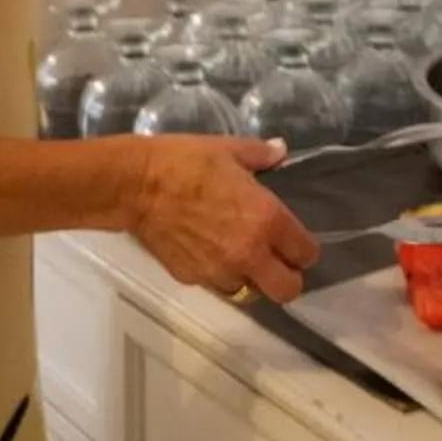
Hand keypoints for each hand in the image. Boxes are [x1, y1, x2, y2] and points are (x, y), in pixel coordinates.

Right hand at [130, 138, 320, 304]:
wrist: (136, 186)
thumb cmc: (185, 162)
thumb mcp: (229, 149)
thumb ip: (261, 155)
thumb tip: (281, 150)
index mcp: (266, 220)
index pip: (305, 254)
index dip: (304, 249)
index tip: (295, 241)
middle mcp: (249, 253)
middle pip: (287, 290)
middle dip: (286, 278)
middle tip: (275, 260)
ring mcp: (220, 271)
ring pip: (249, 291)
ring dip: (249, 277)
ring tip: (237, 254)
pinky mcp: (193, 279)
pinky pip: (217, 284)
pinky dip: (218, 274)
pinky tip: (206, 250)